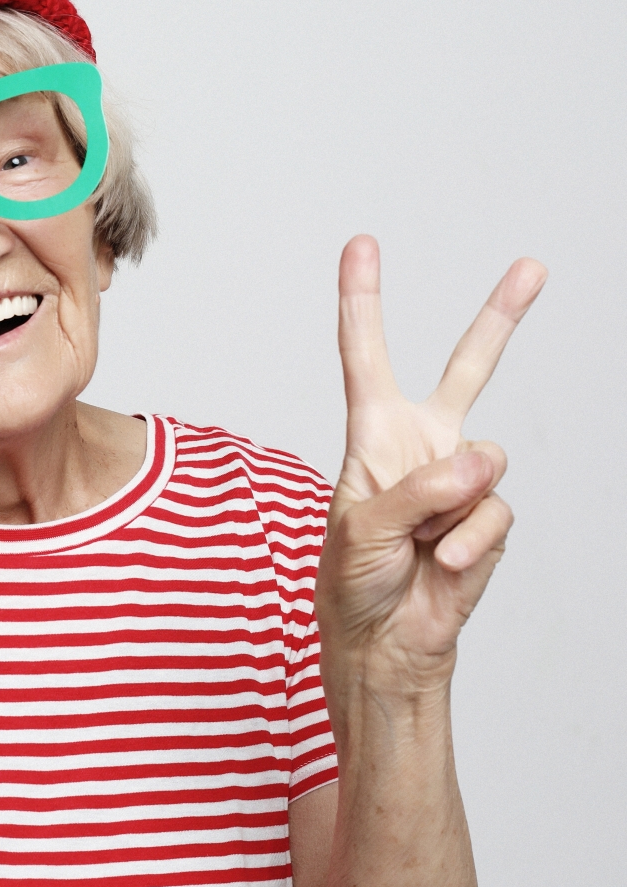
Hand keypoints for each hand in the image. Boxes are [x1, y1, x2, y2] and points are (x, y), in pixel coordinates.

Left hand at [316, 236, 546, 695]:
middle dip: (500, 317)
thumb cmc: (354, 580)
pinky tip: (443, 563)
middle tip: (532, 266)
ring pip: (485, 458)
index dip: (362, 301)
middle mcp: (424, 446)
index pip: (366, 356)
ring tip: (419, 542)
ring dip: (447, 508)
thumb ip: (415, 490)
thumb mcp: (360, 528)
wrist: (386, 640)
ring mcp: (462, 480)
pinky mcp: (491, 516)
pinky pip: (493, 513)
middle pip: (468, 369)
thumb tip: (477, 463)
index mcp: (375, 435)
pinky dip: (466, 542)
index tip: (360, 245)